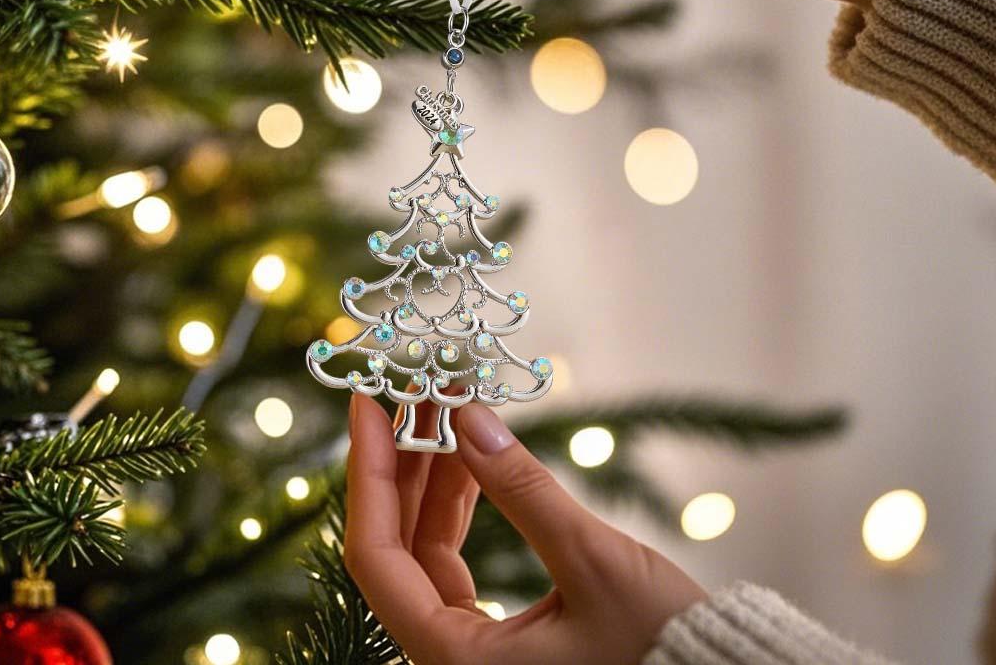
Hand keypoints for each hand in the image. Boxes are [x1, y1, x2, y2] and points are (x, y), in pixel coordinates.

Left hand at [345, 393, 705, 664]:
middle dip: (403, 461)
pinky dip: (461, 504)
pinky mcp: (499, 635)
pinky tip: (471, 455)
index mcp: (456, 660)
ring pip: (425, 550)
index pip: (376, 557)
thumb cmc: (660, 647)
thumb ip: (522, 488)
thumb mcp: (591, 559)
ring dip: (433, 476)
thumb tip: (466, 415)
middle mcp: (451, 660)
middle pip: (396, 547)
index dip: (366, 474)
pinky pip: (456, 560)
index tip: (367, 406)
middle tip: (416, 390)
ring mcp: (472, 650)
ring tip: (447, 407)